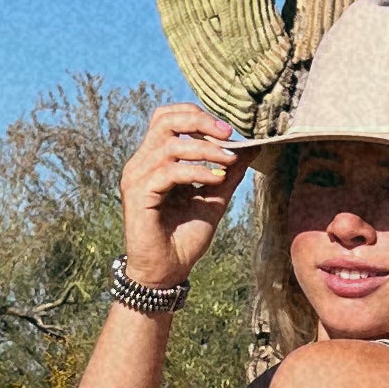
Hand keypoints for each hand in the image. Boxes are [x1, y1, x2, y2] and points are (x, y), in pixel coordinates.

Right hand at [120, 103, 244, 290]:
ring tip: (228, 161)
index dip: (196, 115)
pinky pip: (169, 171)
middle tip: (228, 134)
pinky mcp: (138, 195)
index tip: (227, 130)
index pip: (167, 118)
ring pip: (170, 145)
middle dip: (200, 121)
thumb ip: (228, 172)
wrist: (167, 272)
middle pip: (164, 120)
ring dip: (205, 150)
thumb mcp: (213, 198)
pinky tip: (215, 179)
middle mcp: (142, 163)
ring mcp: (137, 178)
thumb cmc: (185, 237)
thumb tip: (251, 147)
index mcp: (155, 160)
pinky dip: (196, 171)